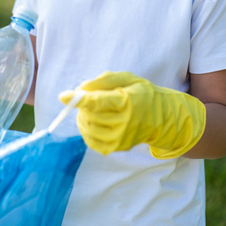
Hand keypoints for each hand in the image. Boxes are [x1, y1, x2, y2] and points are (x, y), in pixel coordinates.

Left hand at [59, 71, 205, 157]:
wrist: (161, 118)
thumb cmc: (141, 93)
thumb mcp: (126, 78)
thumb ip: (102, 81)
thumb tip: (80, 89)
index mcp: (127, 102)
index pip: (98, 103)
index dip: (78, 100)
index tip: (63, 96)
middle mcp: (124, 123)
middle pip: (89, 115)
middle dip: (82, 106)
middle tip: (88, 98)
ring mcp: (120, 138)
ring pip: (87, 128)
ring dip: (83, 117)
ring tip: (93, 109)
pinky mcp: (116, 148)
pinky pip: (91, 140)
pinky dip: (86, 129)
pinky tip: (94, 121)